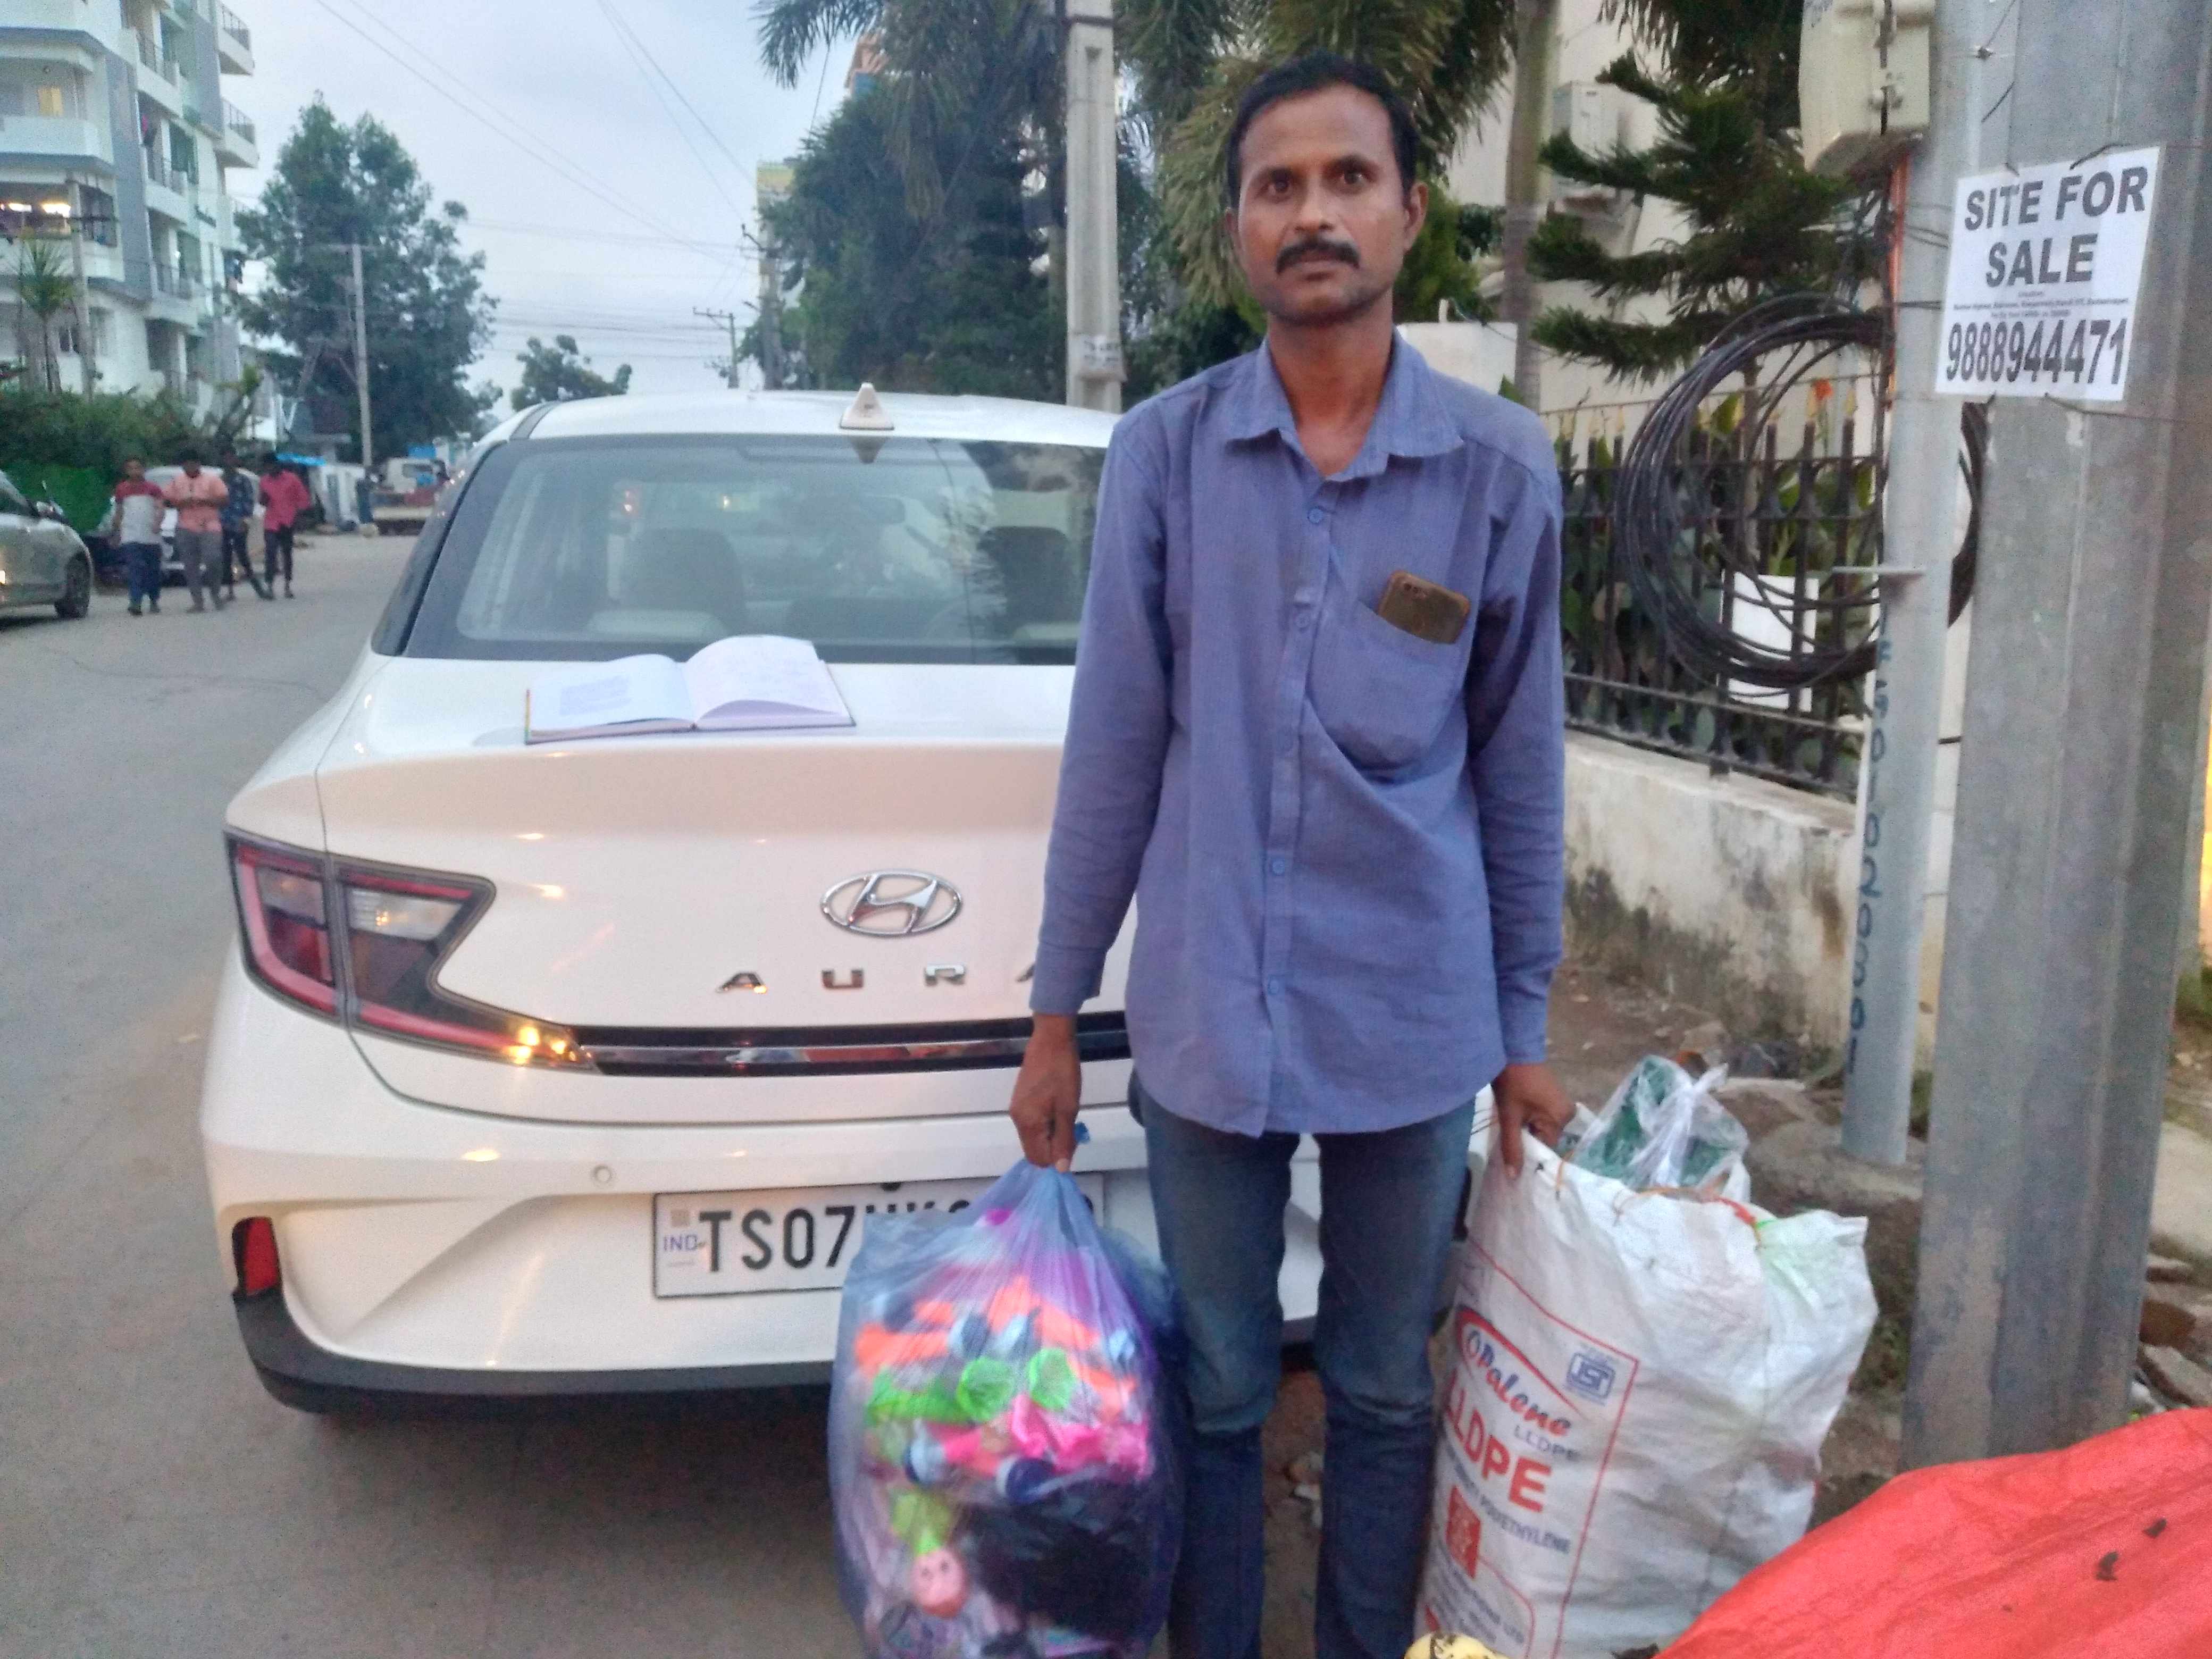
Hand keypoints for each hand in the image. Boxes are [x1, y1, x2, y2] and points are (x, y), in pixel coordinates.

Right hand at [1011, 1014, 1081, 1169]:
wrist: (1051, 1039)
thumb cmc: (1062, 1073)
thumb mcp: (1068, 1108)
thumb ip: (1064, 1140)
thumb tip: (1061, 1169)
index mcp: (1027, 1124)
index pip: (1039, 1159)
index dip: (1057, 1157)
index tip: (1073, 1139)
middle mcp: (1017, 1120)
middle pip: (1034, 1150)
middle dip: (1053, 1146)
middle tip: (1072, 1127)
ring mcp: (1017, 1109)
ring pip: (1034, 1137)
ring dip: (1051, 1134)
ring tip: (1066, 1114)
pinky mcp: (1020, 1100)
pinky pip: (1032, 1124)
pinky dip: (1046, 1123)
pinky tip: (1058, 1107)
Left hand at [1491, 1061, 1574, 1175]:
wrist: (1512, 1048)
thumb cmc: (1511, 1082)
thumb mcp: (1509, 1117)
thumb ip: (1512, 1147)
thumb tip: (1514, 1177)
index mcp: (1560, 1119)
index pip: (1545, 1148)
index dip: (1528, 1154)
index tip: (1512, 1158)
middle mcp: (1567, 1113)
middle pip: (1545, 1138)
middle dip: (1527, 1141)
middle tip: (1507, 1143)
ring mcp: (1562, 1104)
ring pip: (1543, 1128)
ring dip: (1527, 1130)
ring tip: (1510, 1129)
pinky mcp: (1554, 1098)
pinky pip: (1543, 1117)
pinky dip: (1531, 1120)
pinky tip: (1517, 1119)